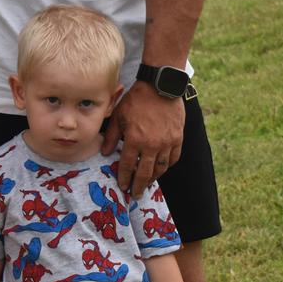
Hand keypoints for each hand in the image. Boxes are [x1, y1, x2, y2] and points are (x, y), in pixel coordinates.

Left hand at [101, 83, 184, 197]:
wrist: (160, 87)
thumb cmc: (136, 100)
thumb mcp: (118, 115)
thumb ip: (111, 136)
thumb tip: (104, 153)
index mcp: (135, 139)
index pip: (127, 165)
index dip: (124, 177)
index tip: (122, 186)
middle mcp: (152, 145)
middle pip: (145, 172)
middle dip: (139, 185)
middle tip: (135, 194)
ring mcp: (167, 142)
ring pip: (161, 168)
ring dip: (154, 178)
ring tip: (148, 183)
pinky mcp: (178, 138)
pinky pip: (173, 158)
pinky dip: (167, 166)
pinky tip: (162, 168)